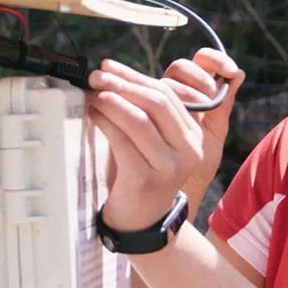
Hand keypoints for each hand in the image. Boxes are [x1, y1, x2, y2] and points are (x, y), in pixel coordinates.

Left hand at [87, 50, 244, 231]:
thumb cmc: (141, 173)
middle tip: (97, 76)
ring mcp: (170, 167)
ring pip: (139, 119)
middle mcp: (189, 151)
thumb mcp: (152, 142)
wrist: (140, 220)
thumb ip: (144, 112)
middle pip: (157, 103)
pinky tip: (93, 114)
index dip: (136, 76)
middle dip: (123, 84)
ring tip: (94, 94)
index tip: (110, 67)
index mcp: (194, 137)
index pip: (168, 95)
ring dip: (111, 101)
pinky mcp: (146, 179)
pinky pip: (122, 140)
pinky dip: (105, 122)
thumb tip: (111, 76)